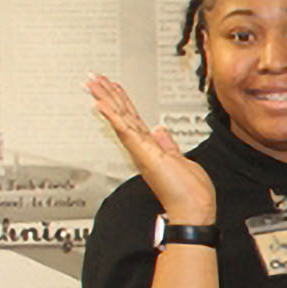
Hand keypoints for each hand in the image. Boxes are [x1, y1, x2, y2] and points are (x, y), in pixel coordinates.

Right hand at [87, 74, 214, 223]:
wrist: (193, 209)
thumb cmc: (189, 192)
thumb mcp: (180, 159)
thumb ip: (168, 143)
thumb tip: (160, 129)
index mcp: (150, 147)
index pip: (132, 118)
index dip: (122, 101)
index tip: (112, 86)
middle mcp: (141, 147)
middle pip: (122, 114)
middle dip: (108, 94)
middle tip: (94, 78)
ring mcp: (140, 149)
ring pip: (120, 118)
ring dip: (106, 99)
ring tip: (93, 82)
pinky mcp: (142, 152)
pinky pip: (124, 130)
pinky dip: (113, 116)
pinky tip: (101, 103)